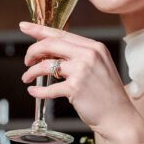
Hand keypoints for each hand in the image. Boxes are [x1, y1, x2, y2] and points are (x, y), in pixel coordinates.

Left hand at [19, 21, 138, 138]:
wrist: (119, 116)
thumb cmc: (107, 94)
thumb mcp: (98, 67)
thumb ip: (79, 56)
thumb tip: (50, 51)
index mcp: (94, 47)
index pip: (61, 33)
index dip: (39, 29)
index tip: (24, 27)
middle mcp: (88, 55)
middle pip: (50, 44)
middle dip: (32, 51)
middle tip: (27, 60)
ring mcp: (82, 71)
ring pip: (46, 65)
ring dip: (32, 72)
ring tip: (27, 78)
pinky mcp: (75, 88)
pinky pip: (48, 88)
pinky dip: (38, 91)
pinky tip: (34, 92)